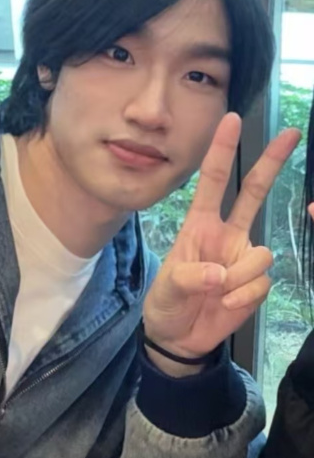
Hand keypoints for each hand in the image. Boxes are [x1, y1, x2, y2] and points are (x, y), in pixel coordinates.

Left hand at [143, 113, 300, 376]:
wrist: (179, 338)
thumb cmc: (167, 303)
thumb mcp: (167, 289)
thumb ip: (190, 278)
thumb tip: (221, 273)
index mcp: (199, 225)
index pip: (213, 182)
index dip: (222, 151)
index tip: (231, 119)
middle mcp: (226, 234)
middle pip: (254, 193)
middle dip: (272, 162)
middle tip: (291, 132)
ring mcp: (244, 257)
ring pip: (261, 254)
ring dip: (237, 279)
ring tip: (214, 293)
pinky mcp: (257, 282)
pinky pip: (261, 283)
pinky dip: (242, 298)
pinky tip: (225, 305)